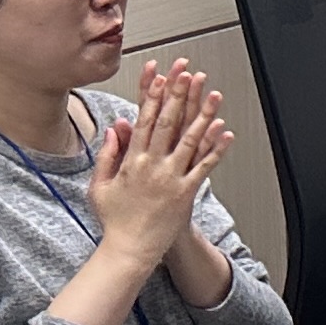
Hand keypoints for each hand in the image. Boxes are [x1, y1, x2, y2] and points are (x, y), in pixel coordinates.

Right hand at [85, 62, 228, 265]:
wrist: (129, 250)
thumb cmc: (115, 220)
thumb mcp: (99, 186)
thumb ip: (107, 155)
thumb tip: (114, 128)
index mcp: (131, 161)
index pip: (144, 121)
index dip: (154, 97)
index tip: (161, 77)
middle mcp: (152, 166)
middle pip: (168, 123)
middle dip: (179, 95)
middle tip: (188, 74)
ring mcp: (171, 179)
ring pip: (190, 141)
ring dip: (204, 116)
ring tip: (214, 96)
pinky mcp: (186, 193)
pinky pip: (205, 167)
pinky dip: (216, 149)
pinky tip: (226, 133)